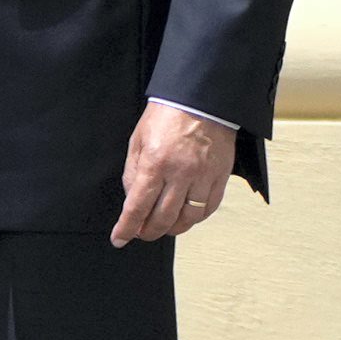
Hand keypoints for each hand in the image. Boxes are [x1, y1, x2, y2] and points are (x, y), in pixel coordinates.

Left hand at [112, 101, 236, 244]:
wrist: (201, 100)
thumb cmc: (166, 117)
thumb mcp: (137, 141)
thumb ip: (133, 173)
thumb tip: (131, 200)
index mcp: (155, 163)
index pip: (138, 206)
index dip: (127, 227)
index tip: (119, 239)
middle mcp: (181, 173)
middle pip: (163, 218)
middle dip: (148, 232)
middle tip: (140, 233)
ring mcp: (204, 176)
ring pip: (189, 218)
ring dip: (172, 229)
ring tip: (162, 228)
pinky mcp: (221, 176)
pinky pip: (210, 208)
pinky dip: (196, 218)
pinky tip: (186, 217)